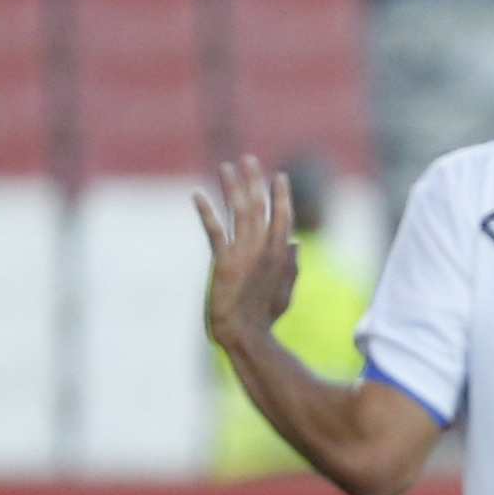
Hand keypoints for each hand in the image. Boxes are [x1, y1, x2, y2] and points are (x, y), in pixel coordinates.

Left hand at [193, 155, 298, 350]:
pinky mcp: (222, 262)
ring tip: (226, 167)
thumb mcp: (284, 291)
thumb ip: (291, 267)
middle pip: (260, 207)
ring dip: (232, 188)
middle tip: (249, 159)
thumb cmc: (265, 318)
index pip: (282, 217)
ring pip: (239, 213)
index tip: (277, 177)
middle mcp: (264, 250)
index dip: (280, 196)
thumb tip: (295, 244)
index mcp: (280, 255)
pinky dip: (207, 212)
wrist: (246, 334)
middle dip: (255, 182)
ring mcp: (243, 255)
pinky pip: (214, 232)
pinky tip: (198, 195)